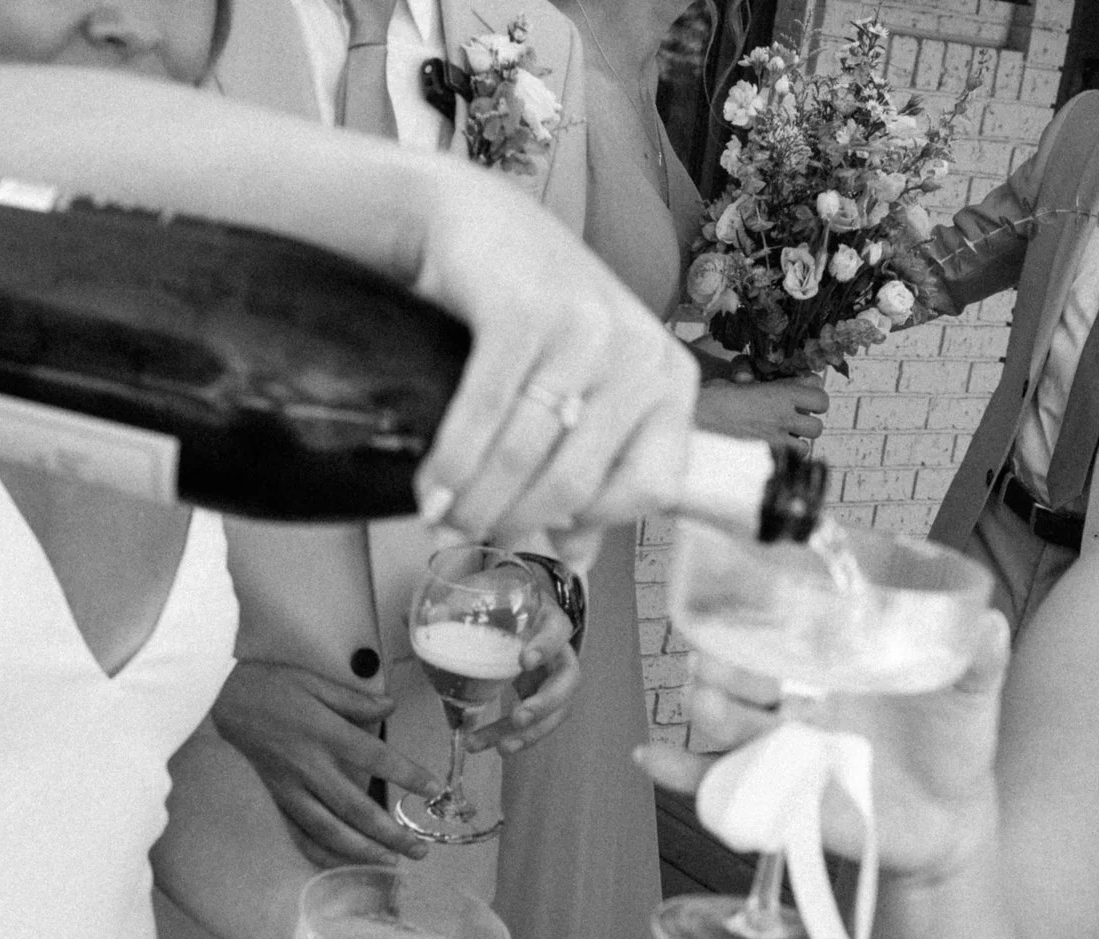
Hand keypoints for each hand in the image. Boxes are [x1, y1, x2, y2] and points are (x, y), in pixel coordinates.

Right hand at [212, 660, 439, 863]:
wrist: (214, 699)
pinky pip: (299, 834)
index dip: (407, 774)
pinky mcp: (273, 799)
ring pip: (328, 829)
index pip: (375, 757)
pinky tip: (343, 865)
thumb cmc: (267, 686)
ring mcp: (288, 788)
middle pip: (356, 808)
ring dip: (362, 851)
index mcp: (323, 732)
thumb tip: (390, 706)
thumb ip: (353, 699)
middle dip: (390, 833)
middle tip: (419, 849)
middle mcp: (308, 766)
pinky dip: (321, 853)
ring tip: (391, 864)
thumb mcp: (312, 681)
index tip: (433, 788)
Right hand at [409, 173, 699, 541]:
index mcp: (670, 379)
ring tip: (440, 518)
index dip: (596, 522)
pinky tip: (428, 488)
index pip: (653, 488)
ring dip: (474, 503)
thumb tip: (577, 556)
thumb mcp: (582, 387)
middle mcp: (640, 353)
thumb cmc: (533, 316)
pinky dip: (450, 465)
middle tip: (469, 536)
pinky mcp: (524, 312)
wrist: (474, 223)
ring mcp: (586, 329)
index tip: (548, 531)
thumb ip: (588, 467)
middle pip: (578, 483)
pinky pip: (484, 418)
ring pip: (525, 457)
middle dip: (514, 521)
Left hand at [471, 595, 580, 754]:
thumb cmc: (503, 603)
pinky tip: (496, 747)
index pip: (557, 630)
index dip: (546, 646)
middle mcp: (559, 652)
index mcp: (547, 620)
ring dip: (531, 732)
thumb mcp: (483, 597)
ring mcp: (553, 679)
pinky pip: (538, 723)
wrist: (517, 612)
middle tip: (520, 716)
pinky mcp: (542, 699)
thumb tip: (424, 617)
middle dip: (546, 702)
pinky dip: (519, 738)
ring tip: (503, 748)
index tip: (525, 661)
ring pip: (557, 710)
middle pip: (568, 680)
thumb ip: (455, 606)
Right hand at [635, 610, 1011, 880]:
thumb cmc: (953, 746)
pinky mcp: (778, 793)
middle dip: (720, 659)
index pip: (783, 624)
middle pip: (740, 668)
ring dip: (706, 707)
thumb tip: (993, 623)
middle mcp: (798, 696)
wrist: (949, 823)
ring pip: (727, 719)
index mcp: (835, 661)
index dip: (756, 607)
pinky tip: (652, 758)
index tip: (740, 588)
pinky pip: (716, 782)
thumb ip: (979, 660)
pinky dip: (679, 773)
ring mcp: (783, 744)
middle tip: (718, 656)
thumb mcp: (972, 697)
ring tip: (706, 703)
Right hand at [696, 367, 829, 444]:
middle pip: (817, 426)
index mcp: (781, 393)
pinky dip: (785, 457)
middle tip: (793, 423)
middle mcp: (784, 416)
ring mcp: (777, 439)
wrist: (695, 418)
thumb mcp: (741, 381)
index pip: (821, 398)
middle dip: (808, 425)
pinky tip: (771, 451)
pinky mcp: (767, 456)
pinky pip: (790, 461)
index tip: (805, 402)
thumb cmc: (714, 397)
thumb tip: (789, 382)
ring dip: (798, 443)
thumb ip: (769, 382)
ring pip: (807, 446)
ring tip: (781, 438)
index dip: (815, 401)